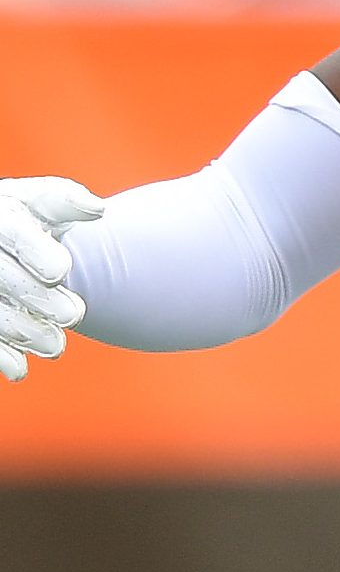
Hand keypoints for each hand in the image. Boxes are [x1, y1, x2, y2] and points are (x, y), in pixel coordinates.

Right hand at [0, 178, 104, 380]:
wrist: (5, 240)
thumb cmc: (30, 217)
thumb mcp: (42, 202)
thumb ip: (66, 203)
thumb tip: (98, 209)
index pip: (10, 230)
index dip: (33, 251)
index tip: (61, 271)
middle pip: (0, 275)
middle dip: (34, 297)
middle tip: (74, 314)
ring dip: (21, 331)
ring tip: (56, 347)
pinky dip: (0, 353)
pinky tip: (20, 370)